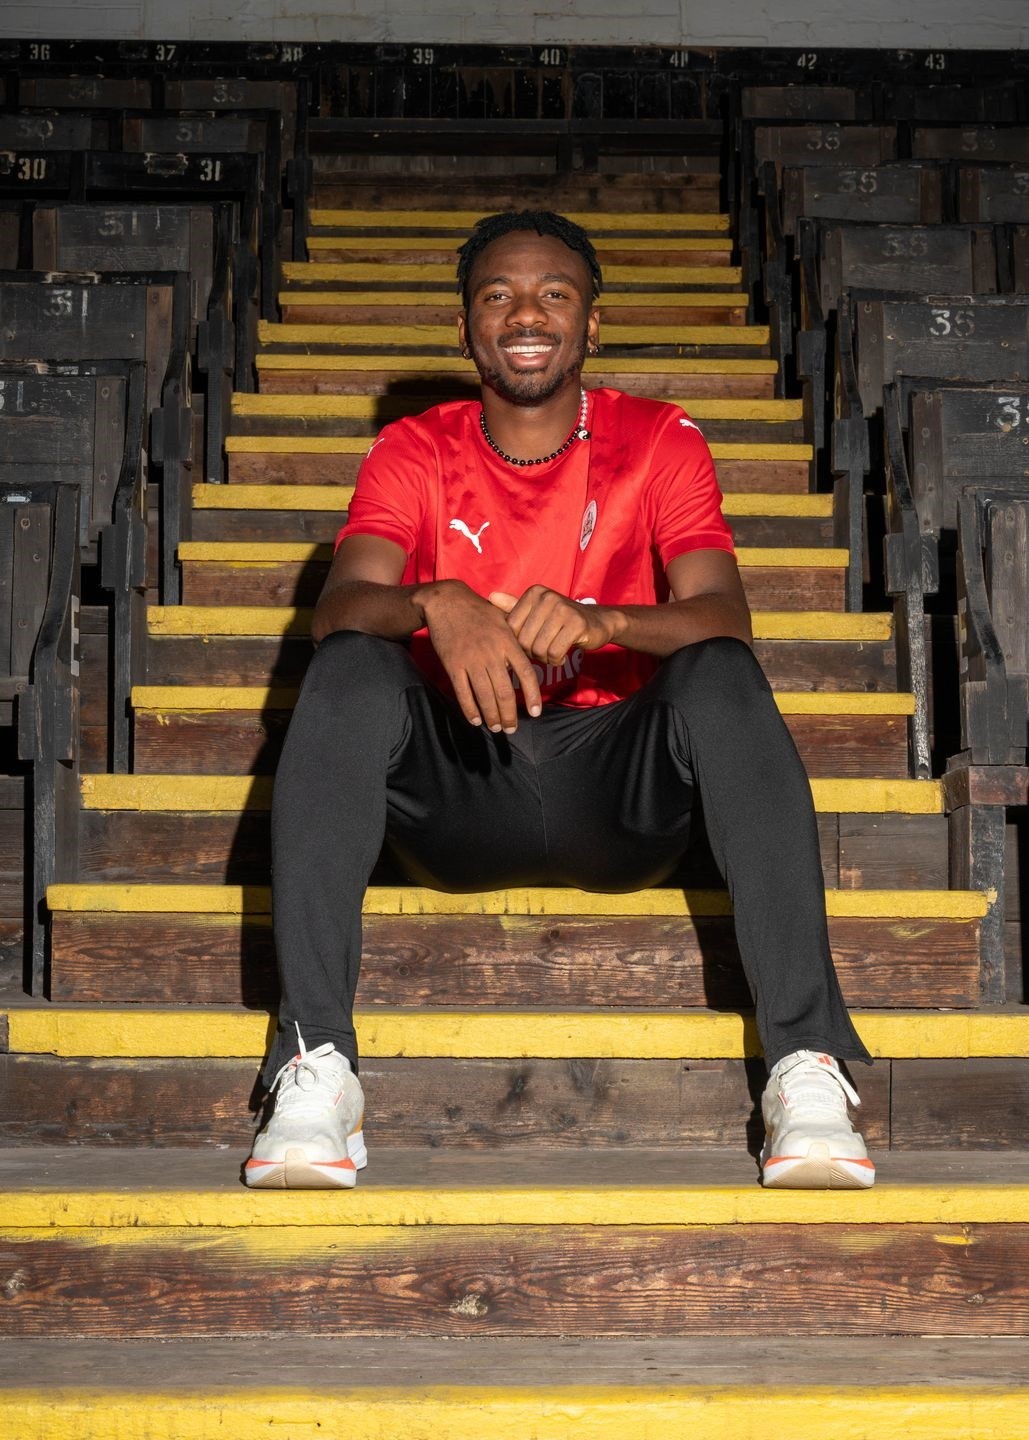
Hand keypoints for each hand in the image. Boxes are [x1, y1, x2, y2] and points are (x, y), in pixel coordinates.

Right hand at [417, 581, 542, 732]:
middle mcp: (491, 653)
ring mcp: (471, 660)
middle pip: (504, 692)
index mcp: (507, 642)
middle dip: (509, 714)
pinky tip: (476, 720)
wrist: (447, 602)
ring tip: (496, 727)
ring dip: (491, 716)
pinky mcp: (453, 664)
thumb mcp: (503, 620)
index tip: (536, 712)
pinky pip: (462, 692)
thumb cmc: (479, 611)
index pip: (526, 674)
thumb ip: (516, 641)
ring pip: (485, 696)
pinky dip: (470, 709)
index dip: (533, 695)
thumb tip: (527, 664)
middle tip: (511, 728)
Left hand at [490, 587, 617, 665]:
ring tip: (554, 652)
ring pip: (539, 649)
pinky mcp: (577, 624)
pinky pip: (555, 653)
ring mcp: (563, 609)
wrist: (598, 621)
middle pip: (524, 640)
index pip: (511, 629)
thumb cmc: (562, 620)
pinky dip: (557, 660)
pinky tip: (563, 655)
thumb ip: (514, 607)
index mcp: (534, 593)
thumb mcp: (537, 612)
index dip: (520, 643)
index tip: (532, 642)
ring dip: (545, 658)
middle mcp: (547, 597)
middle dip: (533, 653)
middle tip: (545, 650)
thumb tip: (491, 597)